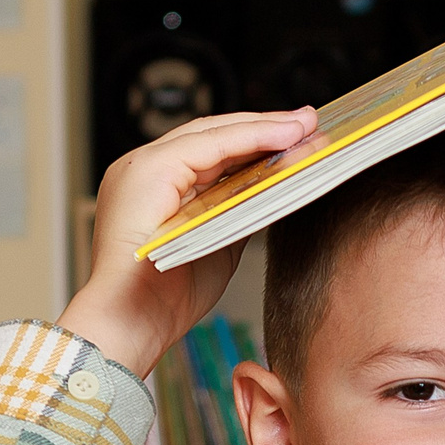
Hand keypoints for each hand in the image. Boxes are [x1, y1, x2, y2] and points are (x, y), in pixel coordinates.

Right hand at [60, 107, 317, 379]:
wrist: (132, 322)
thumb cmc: (168, 297)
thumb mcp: (218, 245)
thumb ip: (239, 212)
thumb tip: (277, 187)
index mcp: (154, 185)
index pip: (210, 150)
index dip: (255, 140)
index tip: (298, 136)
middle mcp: (142, 168)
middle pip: (213, 135)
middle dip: (265, 126)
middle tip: (311, 122)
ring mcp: (142, 165)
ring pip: (213, 133)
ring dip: (264, 127)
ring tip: (306, 125)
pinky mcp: (149, 170)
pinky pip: (209, 145)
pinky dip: (250, 137)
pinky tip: (284, 136)